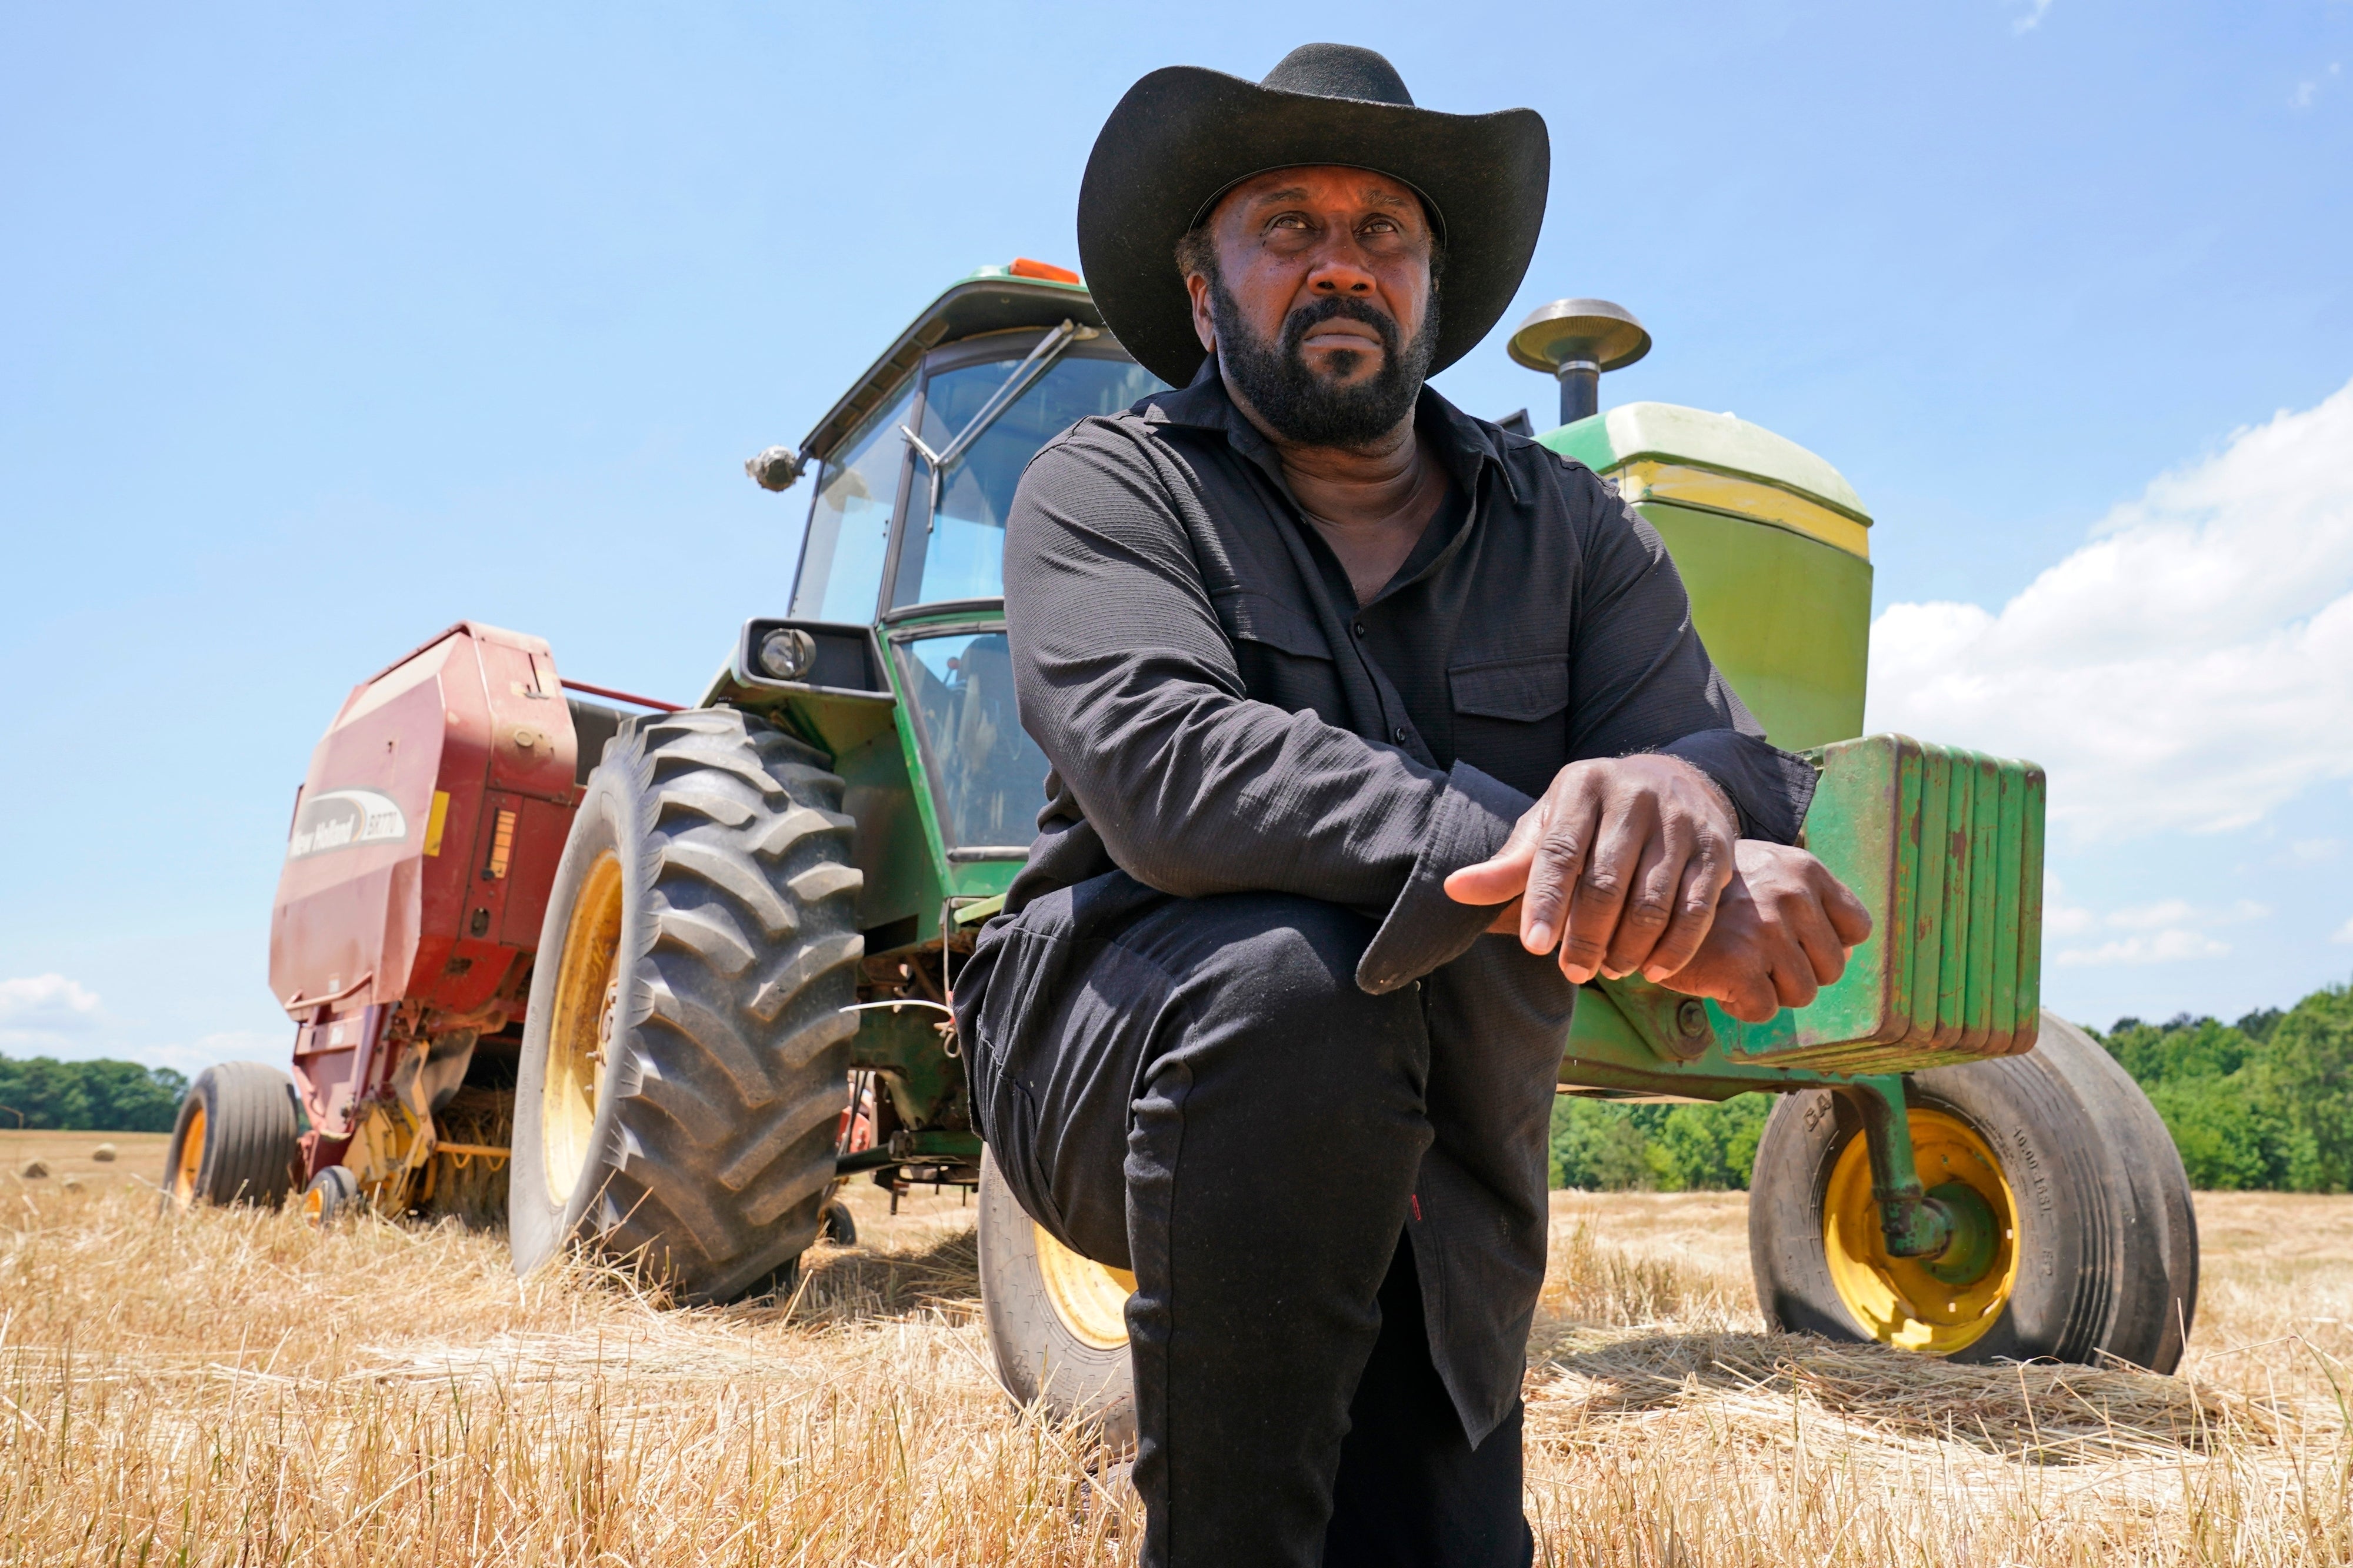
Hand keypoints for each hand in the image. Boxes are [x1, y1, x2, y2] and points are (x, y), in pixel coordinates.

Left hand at [1443, 755, 1738, 983]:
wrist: (1673, 781)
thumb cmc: (1594, 816)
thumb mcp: (1547, 827)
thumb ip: (1509, 865)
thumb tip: (1452, 890)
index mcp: (1582, 786)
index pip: (1560, 851)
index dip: (1546, 902)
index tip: (1535, 947)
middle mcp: (1634, 796)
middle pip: (1607, 883)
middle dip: (1587, 937)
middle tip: (1573, 971)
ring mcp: (1681, 821)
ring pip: (1653, 901)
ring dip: (1629, 948)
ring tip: (1610, 970)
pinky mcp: (1718, 846)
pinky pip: (1697, 910)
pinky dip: (1674, 947)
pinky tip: (1652, 967)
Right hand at [1651, 841, 1872, 1021]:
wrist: (1645, 901)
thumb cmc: (1711, 896)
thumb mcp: (1766, 874)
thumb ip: (1808, 902)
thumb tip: (1846, 953)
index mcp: (1804, 870)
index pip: (1857, 927)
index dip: (1829, 943)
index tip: (1796, 941)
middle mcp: (1791, 896)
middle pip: (1831, 968)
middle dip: (1797, 971)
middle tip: (1756, 954)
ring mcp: (1765, 931)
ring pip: (1802, 993)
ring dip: (1770, 990)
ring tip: (1737, 965)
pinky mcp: (1738, 965)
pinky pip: (1765, 1010)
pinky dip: (1740, 1005)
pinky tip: (1718, 981)